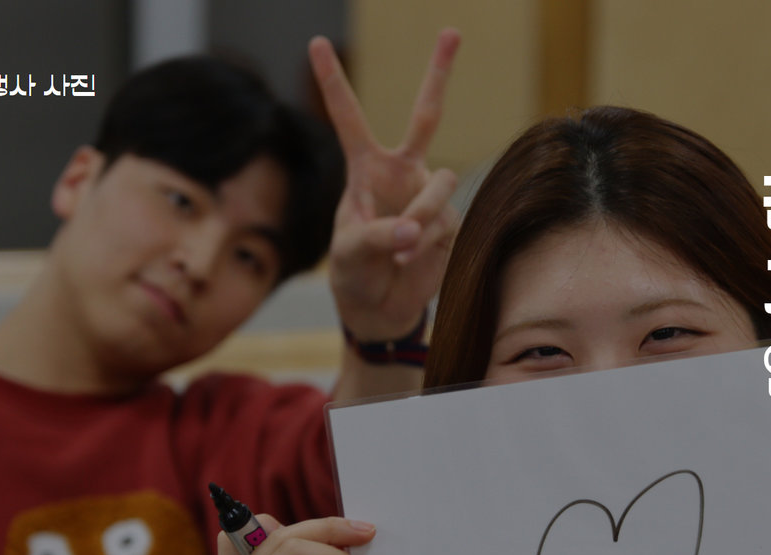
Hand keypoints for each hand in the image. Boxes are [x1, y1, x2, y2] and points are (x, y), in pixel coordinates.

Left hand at [309, 29, 461, 340]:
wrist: (380, 309)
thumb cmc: (354, 273)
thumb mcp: (349, 253)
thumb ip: (377, 234)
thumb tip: (412, 229)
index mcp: (365, 169)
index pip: (348, 117)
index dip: (333, 81)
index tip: (317, 42)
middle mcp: (401, 173)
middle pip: (426, 115)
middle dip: (439, 73)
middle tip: (453, 29)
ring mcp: (428, 195)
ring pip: (439, 184)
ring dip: (421, 215)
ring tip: (400, 247)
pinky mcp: (451, 222)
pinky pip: (445, 221)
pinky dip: (424, 244)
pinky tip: (407, 260)